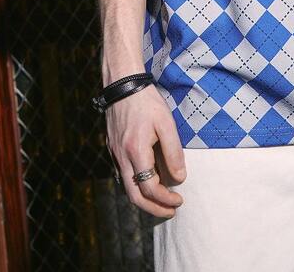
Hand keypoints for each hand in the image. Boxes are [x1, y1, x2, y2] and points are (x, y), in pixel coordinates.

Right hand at [105, 83, 186, 217]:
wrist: (122, 84)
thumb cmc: (146, 101)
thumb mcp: (166, 123)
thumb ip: (173, 152)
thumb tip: (179, 178)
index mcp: (136, 151)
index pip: (150, 188)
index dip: (166, 199)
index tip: (180, 200)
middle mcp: (122, 157)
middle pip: (134, 196)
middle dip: (154, 208)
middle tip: (171, 210)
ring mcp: (115, 153)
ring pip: (127, 187)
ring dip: (145, 198)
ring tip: (163, 200)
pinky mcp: (113, 148)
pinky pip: (124, 174)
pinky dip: (137, 184)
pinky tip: (149, 180)